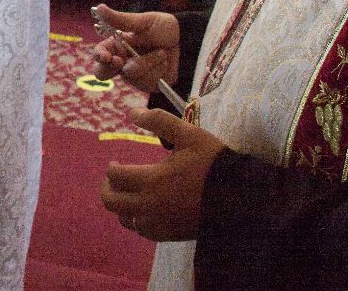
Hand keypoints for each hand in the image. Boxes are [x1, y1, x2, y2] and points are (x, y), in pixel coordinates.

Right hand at [90, 4, 179, 92]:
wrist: (187, 41)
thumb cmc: (163, 28)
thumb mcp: (143, 21)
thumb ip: (120, 19)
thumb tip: (99, 7)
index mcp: (117, 45)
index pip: (100, 53)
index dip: (100, 56)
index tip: (107, 57)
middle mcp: (122, 61)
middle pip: (104, 73)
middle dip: (113, 67)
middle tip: (123, 61)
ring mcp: (134, 75)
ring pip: (131, 76)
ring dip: (149, 62)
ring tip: (161, 52)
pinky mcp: (147, 85)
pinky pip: (147, 83)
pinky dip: (158, 71)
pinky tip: (164, 63)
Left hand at [101, 108, 227, 240]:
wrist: (240, 198)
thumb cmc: (213, 164)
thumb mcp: (189, 134)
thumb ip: (159, 120)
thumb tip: (132, 112)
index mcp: (152, 179)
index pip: (115, 176)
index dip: (111, 168)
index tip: (115, 163)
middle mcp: (150, 205)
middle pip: (111, 202)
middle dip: (107, 188)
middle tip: (114, 180)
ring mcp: (158, 223)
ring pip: (125, 219)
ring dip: (121, 205)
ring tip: (129, 193)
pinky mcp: (169, 234)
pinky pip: (142, 231)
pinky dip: (137, 220)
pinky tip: (145, 209)